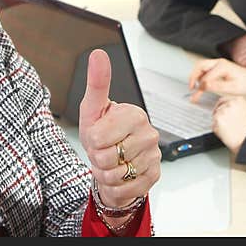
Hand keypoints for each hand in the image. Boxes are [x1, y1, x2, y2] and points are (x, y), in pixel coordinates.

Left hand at [78, 49, 160, 211]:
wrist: (113, 160)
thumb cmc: (101, 132)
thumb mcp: (93, 108)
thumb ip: (97, 82)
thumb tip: (98, 54)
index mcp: (134, 114)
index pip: (99, 137)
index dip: (91, 141)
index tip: (98, 135)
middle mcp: (149, 134)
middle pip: (106, 158)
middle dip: (98, 158)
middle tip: (104, 149)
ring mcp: (153, 156)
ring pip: (115, 176)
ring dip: (105, 174)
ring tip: (111, 162)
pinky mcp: (153, 176)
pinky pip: (124, 191)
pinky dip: (115, 187)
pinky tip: (120, 175)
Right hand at [188, 57, 245, 100]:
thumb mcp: (232, 88)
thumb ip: (217, 86)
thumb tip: (204, 86)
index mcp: (222, 66)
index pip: (206, 76)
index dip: (200, 86)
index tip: (196, 94)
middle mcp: (219, 63)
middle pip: (200, 66)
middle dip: (193, 76)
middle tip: (190, 87)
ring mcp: (219, 64)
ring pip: (202, 67)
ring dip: (196, 76)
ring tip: (193, 87)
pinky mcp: (220, 68)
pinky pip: (207, 70)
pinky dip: (202, 76)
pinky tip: (201, 85)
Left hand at [212, 95, 245, 155]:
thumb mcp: (244, 112)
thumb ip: (234, 108)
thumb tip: (225, 107)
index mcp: (238, 100)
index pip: (223, 100)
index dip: (221, 107)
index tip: (220, 110)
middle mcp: (230, 103)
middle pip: (218, 108)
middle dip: (220, 116)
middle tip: (227, 124)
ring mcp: (223, 111)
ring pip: (215, 117)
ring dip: (218, 123)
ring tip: (229, 130)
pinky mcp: (217, 119)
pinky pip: (213, 125)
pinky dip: (217, 130)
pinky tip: (225, 133)